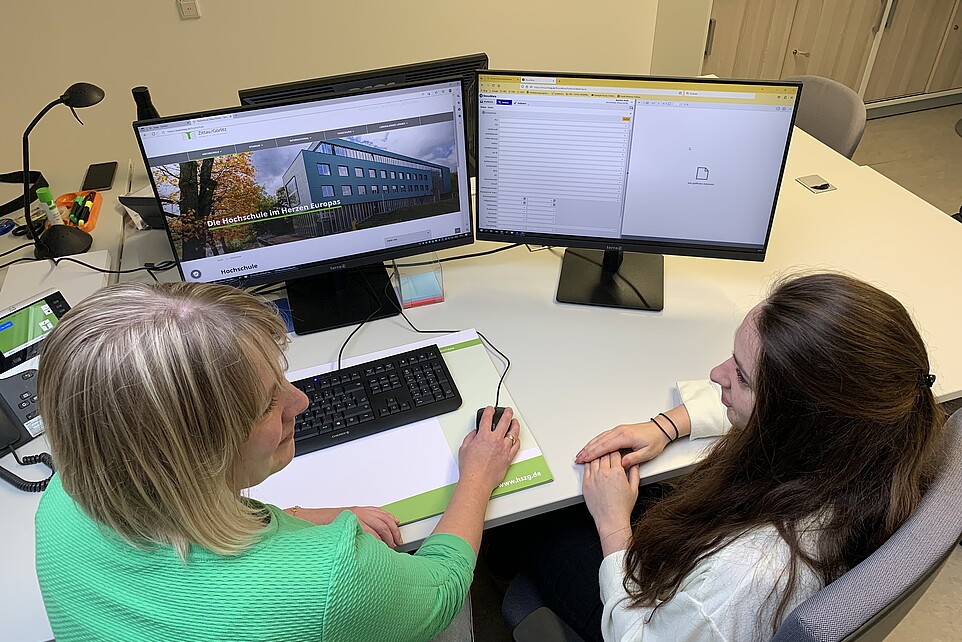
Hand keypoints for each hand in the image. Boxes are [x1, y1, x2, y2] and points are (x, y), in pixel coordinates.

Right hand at [286, 506, 402, 547]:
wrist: (309, 521)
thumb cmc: (327, 526)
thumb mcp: (346, 523)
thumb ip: (359, 527)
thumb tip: (374, 539)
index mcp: (360, 511)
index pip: (383, 514)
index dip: (393, 522)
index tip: (398, 530)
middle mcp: (360, 512)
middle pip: (384, 522)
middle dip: (393, 534)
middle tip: (396, 544)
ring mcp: (355, 518)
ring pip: (379, 528)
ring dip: (386, 540)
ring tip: (389, 549)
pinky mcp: (351, 525)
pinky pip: (368, 533)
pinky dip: (375, 541)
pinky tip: (377, 548)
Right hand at [458, 406, 520, 492]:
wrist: (477, 481)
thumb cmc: (470, 468)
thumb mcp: (464, 448)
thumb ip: (470, 437)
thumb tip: (475, 433)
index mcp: (484, 436)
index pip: (487, 418)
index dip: (489, 411)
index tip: (490, 409)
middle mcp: (496, 440)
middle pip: (505, 421)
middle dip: (507, 413)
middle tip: (508, 410)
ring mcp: (504, 448)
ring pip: (514, 432)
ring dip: (515, 425)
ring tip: (515, 421)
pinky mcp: (509, 457)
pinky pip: (516, 445)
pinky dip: (517, 440)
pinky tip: (516, 438)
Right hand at [575, 421, 668, 466]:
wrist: (660, 429)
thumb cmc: (655, 441)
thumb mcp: (647, 453)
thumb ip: (634, 459)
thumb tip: (621, 464)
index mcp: (625, 437)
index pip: (605, 447)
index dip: (593, 454)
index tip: (585, 459)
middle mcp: (619, 431)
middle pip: (599, 442)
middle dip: (587, 451)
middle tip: (578, 458)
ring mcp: (618, 430)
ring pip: (599, 438)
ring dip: (589, 446)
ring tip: (581, 453)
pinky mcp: (619, 430)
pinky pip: (603, 436)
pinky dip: (595, 441)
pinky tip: (591, 446)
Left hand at [582, 452, 639, 551]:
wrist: (611, 519)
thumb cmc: (622, 507)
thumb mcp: (634, 489)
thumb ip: (634, 473)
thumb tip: (634, 464)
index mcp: (617, 472)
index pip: (615, 453)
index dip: (616, 450)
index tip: (617, 450)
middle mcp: (604, 473)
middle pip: (603, 454)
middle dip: (607, 451)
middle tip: (608, 451)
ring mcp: (593, 477)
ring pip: (594, 459)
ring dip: (597, 456)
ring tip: (599, 455)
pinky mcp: (586, 483)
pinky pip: (586, 468)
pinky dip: (589, 463)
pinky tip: (591, 462)